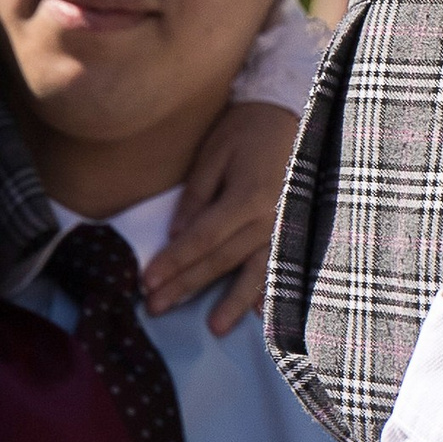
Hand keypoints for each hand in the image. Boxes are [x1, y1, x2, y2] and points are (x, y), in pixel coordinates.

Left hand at [148, 100, 292, 333]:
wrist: (290, 113)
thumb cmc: (245, 129)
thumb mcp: (213, 154)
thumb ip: (196, 197)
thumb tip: (177, 236)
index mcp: (247, 198)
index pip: (203, 239)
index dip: (175, 263)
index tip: (148, 282)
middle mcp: (271, 219)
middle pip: (223, 260)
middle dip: (188, 285)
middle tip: (156, 307)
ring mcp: (287, 227)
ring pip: (255, 271)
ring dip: (232, 300)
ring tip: (214, 328)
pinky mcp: (295, 228)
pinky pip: (281, 265)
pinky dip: (269, 289)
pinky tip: (258, 311)